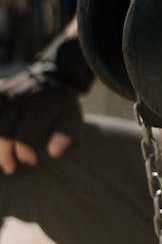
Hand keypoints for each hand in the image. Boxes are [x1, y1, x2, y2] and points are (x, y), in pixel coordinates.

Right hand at [0, 34, 93, 173]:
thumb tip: (53, 153)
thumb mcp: (73, 118)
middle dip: (5, 156)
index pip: (23, 140)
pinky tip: (0, 142)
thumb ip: (65, 135)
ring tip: (2, 158)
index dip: (25, 155)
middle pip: (2, 136)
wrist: (55, 76)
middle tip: (11, 167)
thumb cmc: (64, 104)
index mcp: (40, 109)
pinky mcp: (0, 91)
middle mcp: (20, 101)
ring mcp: (7, 95)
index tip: (32, 161)